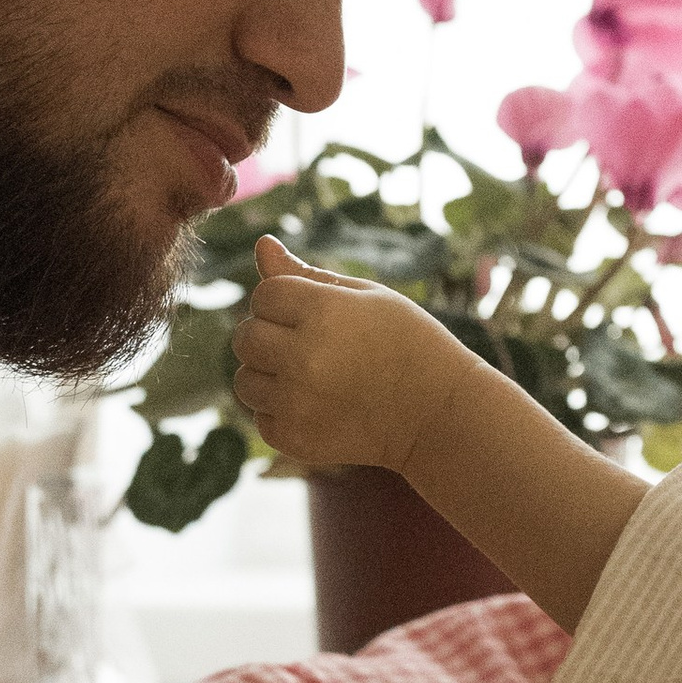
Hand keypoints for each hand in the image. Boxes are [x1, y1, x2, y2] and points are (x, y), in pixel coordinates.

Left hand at [231, 236, 469, 475]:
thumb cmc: (407, 341)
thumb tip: (262, 243)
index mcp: (323, 312)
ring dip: (268, 374)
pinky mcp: (294, 438)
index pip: (264, 295)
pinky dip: (279, 410)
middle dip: (268, 335)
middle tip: (309, 344)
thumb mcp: (366, 295)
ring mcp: (296, 403)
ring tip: (311, 375)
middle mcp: (303, 358)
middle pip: (244, 337)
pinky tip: (316, 404)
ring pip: (244, 380)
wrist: (438, 412)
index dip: (284, 301)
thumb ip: (306, 274)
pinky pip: (259, 416)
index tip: (314, 313)